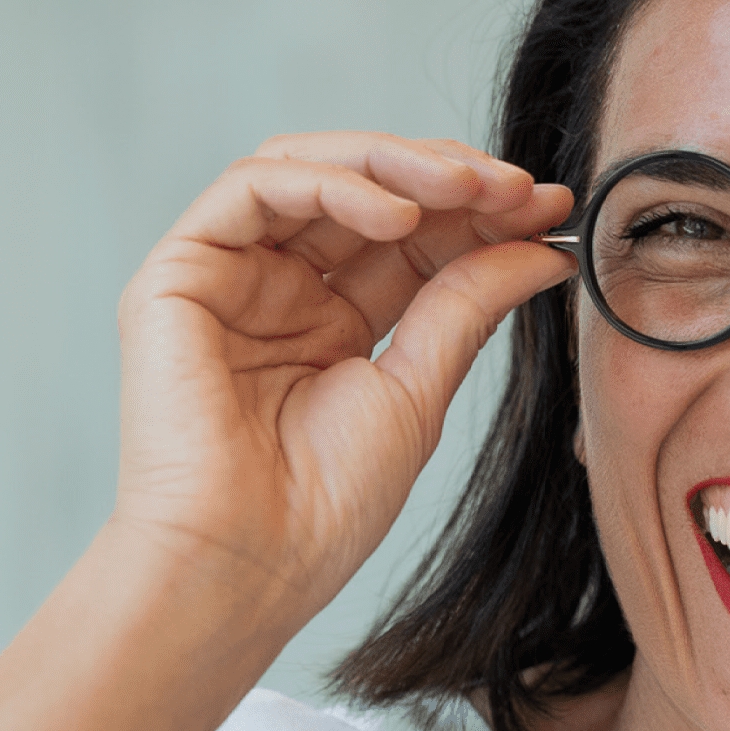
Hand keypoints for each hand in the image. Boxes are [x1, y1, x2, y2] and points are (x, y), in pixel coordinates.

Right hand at [113, 131, 575, 619]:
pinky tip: (397, 213)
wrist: (246, 564)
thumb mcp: (419, 388)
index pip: (408, 237)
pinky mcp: (178, 274)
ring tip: (470, 187)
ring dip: (398, 166)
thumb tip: (543, 246)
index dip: (477, 214)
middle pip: (363, 191)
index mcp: (330, 321)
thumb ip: (468, 303)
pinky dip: (329, 182)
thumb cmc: (322, 505)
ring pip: (308, 169)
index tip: (551, 209)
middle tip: (519, 189)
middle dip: (449, 179)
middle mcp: (276, 289)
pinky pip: (251, 189)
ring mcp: (226, 276)